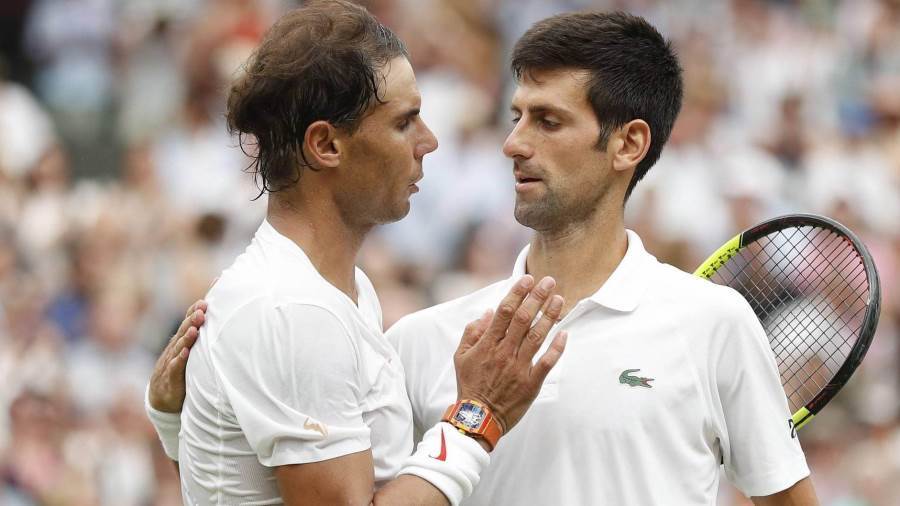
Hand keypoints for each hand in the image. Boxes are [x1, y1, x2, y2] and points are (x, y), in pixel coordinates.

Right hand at [148, 300, 206, 412]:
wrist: (161, 397)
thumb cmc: (181, 371)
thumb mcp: (189, 354)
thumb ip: (199, 339)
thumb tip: (217, 323)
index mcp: (181, 342)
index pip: (187, 324)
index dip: (193, 313)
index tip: (204, 302)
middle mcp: (176, 349)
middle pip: (183, 332)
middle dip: (192, 321)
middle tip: (201, 311)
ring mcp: (172, 363)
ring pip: (179, 348)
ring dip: (187, 338)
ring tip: (194, 329)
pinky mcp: (170, 378)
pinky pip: (175, 368)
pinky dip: (180, 360)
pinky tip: (185, 353)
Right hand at [453, 275, 566, 433]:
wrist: (478, 417)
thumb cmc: (470, 385)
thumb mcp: (461, 356)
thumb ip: (473, 332)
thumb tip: (487, 312)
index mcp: (487, 344)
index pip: (504, 312)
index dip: (517, 293)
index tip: (527, 278)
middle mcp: (504, 352)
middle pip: (523, 319)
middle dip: (537, 297)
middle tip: (549, 281)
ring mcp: (519, 367)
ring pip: (537, 336)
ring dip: (549, 316)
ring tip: (559, 299)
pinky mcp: (531, 383)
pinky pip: (547, 362)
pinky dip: (557, 348)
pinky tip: (565, 333)